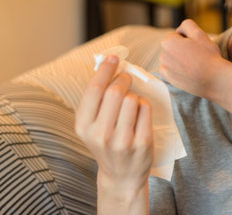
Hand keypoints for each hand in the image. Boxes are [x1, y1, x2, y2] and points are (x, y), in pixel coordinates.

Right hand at [75, 55, 152, 195]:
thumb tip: (107, 64)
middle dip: (123, 80)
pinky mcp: (142, 142)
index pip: (94, 89)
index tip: (113, 57)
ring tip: (131, 105)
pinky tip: (139, 115)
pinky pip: (146, 108)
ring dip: (134, 95)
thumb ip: (96, 99)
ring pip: (133, 99)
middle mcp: (100, 134)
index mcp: (83, 126)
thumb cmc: (107, 142)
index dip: (105, 69)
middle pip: (115, 91)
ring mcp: (122, 140)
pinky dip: (144, 105)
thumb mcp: (92, 125)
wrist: (121, 175)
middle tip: (126, 80)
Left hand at [159, 19, 224, 98]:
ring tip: (194, 65)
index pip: (176, 35)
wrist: (214, 80)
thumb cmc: (208, 56)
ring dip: (180, 59)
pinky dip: (178, 69)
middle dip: (182, 49)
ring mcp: (165, 69)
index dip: (188, 39)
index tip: (197, 47)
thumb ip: (187, 25)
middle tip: (197, 56)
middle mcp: (162, 55)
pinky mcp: (169, 79)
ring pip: (172, 58)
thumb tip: (179, 30)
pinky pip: (171, 70)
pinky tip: (189, 71)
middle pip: (173, 47)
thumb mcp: (199, 34)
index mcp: (168, 42)